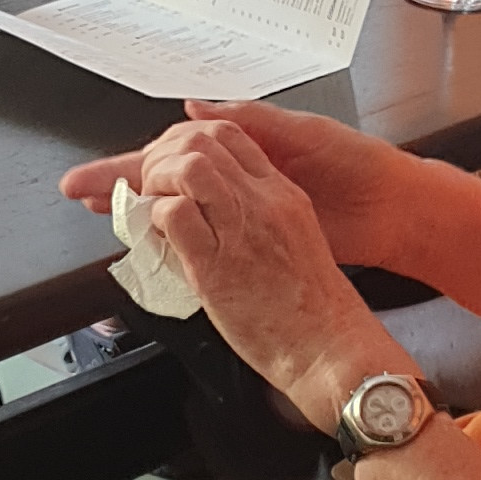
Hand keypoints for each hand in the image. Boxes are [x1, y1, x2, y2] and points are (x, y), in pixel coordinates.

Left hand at [61, 116, 395, 423]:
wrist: (329, 346)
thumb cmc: (311, 308)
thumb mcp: (293, 239)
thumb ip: (257, 216)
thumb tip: (212, 209)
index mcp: (281, 194)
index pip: (228, 133)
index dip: (188, 139)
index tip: (171, 160)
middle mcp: (262, 203)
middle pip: (202, 140)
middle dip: (163, 153)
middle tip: (151, 181)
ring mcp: (241, 230)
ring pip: (187, 168)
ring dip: (156, 180)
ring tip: (152, 203)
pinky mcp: (217, 266)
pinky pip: (176, 215)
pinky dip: (154, 217)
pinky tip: (157, 233)